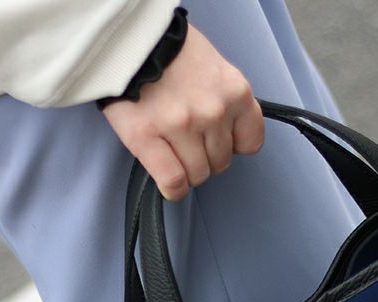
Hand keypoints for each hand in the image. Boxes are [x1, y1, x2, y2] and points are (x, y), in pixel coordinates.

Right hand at [101, 23, 264, 200]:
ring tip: (172, 151)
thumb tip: (226, 134)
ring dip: (186, 171)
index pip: (250, 142)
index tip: (219, 140)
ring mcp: (181, 125)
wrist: (126, 37)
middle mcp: (213, 111)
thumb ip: (224, 100)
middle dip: (205, 158)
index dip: (233, 146)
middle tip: (187, 142)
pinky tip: (168, 183)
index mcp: (234, 92)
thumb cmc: (170, 50)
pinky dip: (173, 188)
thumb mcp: (214, 67)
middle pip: (220, 163)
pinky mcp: (147, 137)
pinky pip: (173, 181)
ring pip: (197, 175)